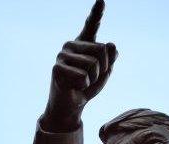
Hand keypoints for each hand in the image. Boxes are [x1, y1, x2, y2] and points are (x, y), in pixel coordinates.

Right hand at [40, 0, 117, 131]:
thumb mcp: (105, 72)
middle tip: (90, 78)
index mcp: (84, 43)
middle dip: (103, 69)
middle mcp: (71, 45)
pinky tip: (74, 87)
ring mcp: (62, 55)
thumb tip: (111, 45)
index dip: (96, 12)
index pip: (91, 25)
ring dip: (93, 79)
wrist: (71, 106)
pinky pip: (83, 76)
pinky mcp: (57, 68)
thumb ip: (110, 58)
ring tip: (82, 83)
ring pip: (93, 64)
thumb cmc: (87, 87)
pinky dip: (83, 86)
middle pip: (102, 50)